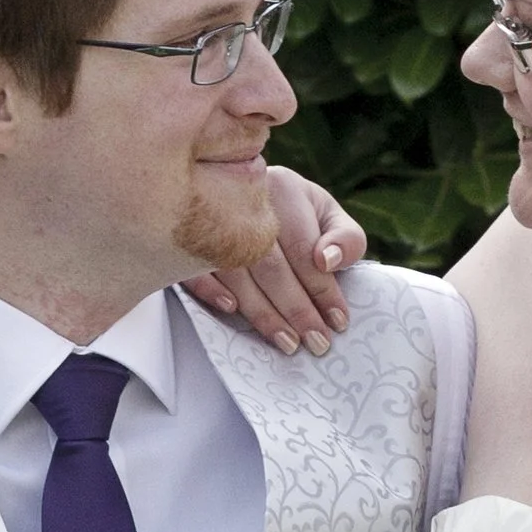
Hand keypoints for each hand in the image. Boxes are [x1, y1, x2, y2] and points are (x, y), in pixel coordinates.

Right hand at [180, 170, 365, 356]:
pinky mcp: (185, 238)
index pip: (304, 248)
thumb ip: (346, 239)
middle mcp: (244, 199)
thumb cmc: (293, 211)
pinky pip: (193, 268)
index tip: (338, 322)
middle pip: (271, 265)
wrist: (241, 190)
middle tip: (316, 343)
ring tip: (287, 343)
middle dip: (296, 310)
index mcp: (284, 189)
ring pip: (236, 273)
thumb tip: (328, 261)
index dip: (323, 289)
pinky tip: (232, 311)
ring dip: (261, 313)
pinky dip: (212, 290)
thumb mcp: (327, 216)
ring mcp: (210, 218)